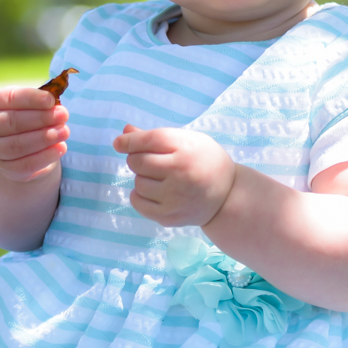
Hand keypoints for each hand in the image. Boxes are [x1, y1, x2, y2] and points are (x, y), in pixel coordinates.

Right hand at [0, 86, 68, 182]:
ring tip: (64, 131)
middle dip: (41, 119)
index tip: (51, 100)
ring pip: (17, 146)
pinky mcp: (7, 168)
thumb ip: (42, 102)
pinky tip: (61, 148)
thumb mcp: (31, 104)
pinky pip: (25, 165)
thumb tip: (57, 106)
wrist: (16, 145)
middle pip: (12, 123)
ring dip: (44, 138)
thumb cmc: (26, 116)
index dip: (31, 99)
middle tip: (63, 115)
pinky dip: (44, 157)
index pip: (11, 99)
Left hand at [113, 124, 236, 226]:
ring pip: (137, 182)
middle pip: (137, 162)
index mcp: (186, 149)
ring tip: (158, 178)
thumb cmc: (203, 161)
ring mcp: (175, 197)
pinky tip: (152, 192)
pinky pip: (138, 202)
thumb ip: (155, 137)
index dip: (128, 141)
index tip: (119, 143)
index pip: (148, 140)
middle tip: (150, 161)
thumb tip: (124, 131)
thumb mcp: (187, 141)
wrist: (228, 195)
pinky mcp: (169, 216)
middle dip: (137, 159)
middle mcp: (180, 173)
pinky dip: (139, 195)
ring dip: (141, 178)